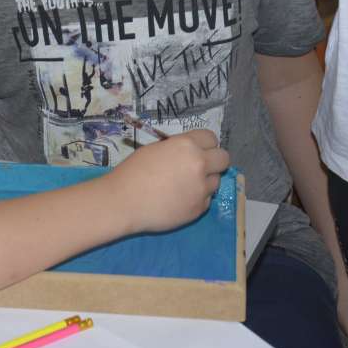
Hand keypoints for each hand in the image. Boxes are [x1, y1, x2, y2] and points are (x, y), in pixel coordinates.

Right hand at [113, 129, 229, 232]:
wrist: (124, 202)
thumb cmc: (132, 172)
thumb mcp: (155, 150)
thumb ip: (177, 149)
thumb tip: (188, 154)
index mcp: (186, 145)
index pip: (211, 138)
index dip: (205, 145)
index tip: (198, 151)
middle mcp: (199, 164)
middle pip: (223, 158)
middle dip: (214, 161)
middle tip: (199, 168)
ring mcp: (202, 188)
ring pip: (216, 181)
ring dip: (204, 182)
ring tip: (182, 187)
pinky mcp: (200, 208)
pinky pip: (206, 200)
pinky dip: (196, 199)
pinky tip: (177, 200)